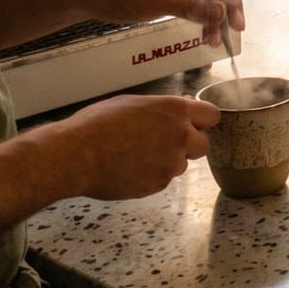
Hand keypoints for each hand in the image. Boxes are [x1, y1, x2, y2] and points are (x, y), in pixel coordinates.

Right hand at [53, 94, 219, 200]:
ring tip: (138, 155)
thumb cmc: (98, 124)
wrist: (76, 155)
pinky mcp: (158, 184)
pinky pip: (163, 179)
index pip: (212, 115)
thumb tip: (182, 108)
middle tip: (165, 142)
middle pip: (204, 144)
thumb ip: (164, 108)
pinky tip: (130, 167)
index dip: (202, 121)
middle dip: (189, 144)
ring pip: (182, 164)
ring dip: (168, 160)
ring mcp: (171, 163)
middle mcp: (181, 137)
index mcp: (176, 111)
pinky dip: (152, 174)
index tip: (193, 124)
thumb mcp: (134, 103)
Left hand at [78, 0, 245, 45]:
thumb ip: (190, 7)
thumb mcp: (155, 2)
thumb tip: (221, 13)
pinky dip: (198, 17)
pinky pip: (192, 1)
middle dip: (221, 11)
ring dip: (210, 17)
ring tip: (212, 39)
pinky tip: (202, 33)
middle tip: (230, 32)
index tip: (236, 21)